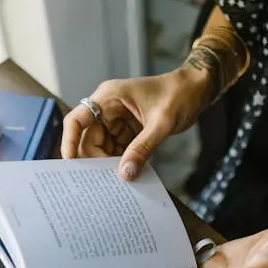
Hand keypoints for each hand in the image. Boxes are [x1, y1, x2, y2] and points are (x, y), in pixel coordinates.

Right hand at [61, 67, 211, 179]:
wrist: (198, 88)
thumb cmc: (180, 94)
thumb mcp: (161, 123)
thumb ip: (142, 149)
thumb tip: (125, 174)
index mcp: (109, 97)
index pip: (77, 119)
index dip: (69, 141)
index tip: (71, 164)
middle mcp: (108, 107)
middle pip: (88, 138)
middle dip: (96, 159)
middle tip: (107, 179)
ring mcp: (117, 119)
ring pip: (102, 147)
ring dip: (110, 162)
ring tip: (120, 179)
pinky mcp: (128, 129)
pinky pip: (117, 148)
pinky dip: (122, 160)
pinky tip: (129, 172)